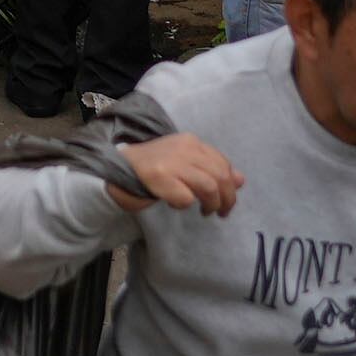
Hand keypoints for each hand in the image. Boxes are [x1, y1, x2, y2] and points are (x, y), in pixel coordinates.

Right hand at [107, 129, 243, 218]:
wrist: (115, 168)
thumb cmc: (152, 168)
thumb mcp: (184, 163)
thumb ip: (210, 169)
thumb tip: (240, 180)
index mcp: (190, 141)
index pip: (222, 163)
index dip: (230, 184)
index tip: (227, 199)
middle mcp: (183, 148)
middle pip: (220, 176)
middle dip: (227, 198)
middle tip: (222, 212)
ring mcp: (171, 162)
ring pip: (208, 186)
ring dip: (211, 204)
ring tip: (207, 213)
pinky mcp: (159, 177)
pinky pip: (186, 198)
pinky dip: (185, 205)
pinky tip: (175, 204)